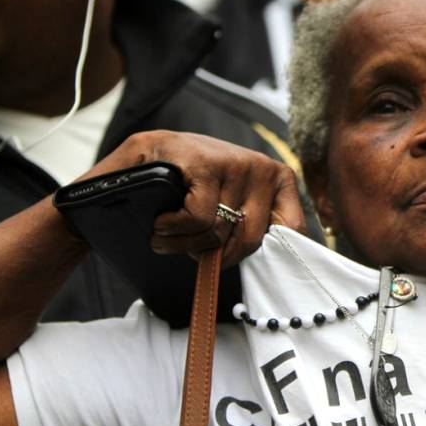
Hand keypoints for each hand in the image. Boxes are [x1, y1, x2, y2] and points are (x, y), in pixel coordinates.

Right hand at [76, 130, 304, 265]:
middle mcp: (261, 167)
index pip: (293, 229)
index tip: (228, 258)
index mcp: (277, 179)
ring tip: (168, 233)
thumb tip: (289, 263)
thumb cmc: (184, 191)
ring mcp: (235, 162)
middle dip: (212, 253)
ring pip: (220, 232)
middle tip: (186, 245)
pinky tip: (162, 221)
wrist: (131, 164)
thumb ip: (260, 226)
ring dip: (185, 243)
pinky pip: (200, 219)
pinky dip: (173, 229)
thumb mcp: (229, 207)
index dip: (260, 255)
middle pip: (248, 240)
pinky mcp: (205, 164)